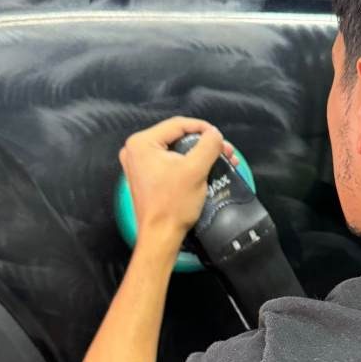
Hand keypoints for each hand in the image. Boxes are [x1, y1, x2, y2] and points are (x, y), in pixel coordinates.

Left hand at [119, 117, 236, 245]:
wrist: (161, 236)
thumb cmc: (174, 204)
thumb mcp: (195, 170)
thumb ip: (208, 145)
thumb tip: (215, 134)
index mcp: (142, 143)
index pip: (178, 125)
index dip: (203, 128)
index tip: (220, 137)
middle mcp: (136, 150)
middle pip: (177, 137)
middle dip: (204, 144)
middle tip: (224, 151)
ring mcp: (139, 165)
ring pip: (176, 150)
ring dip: (200, 154)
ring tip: (221, 160)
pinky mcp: (146, 177)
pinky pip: (170, 163)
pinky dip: (189, 164)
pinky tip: (207, 169)